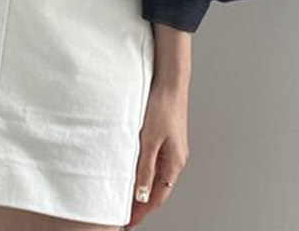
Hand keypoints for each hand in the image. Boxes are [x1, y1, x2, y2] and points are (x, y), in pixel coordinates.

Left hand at [125, 80, 189, 227]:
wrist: (170, 81)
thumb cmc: (162, 106)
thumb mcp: (149, 140)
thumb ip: (144, 167)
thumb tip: (141, 195)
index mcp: (174, 163)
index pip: (156, 197)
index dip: (141, 211)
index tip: (127, 222)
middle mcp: (176, 158)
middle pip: (158, 189)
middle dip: (141, 203)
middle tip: (123, 213)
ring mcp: (172, 148)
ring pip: (156, 175)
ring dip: (142, 186)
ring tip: (125, 195)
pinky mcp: (167, 137)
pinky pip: (155, 161)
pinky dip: (144, 171)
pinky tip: (133, 169)